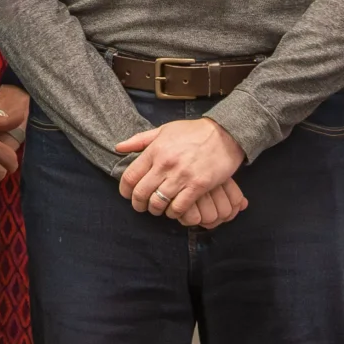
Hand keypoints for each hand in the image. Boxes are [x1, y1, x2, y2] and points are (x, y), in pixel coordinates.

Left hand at [115, 117, 244, 221]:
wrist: (225, 134)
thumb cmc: (193, 132)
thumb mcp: (164, 130)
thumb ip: (140, 140)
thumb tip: (118, 147)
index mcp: (155, 150)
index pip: (130, 176)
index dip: (125, 190)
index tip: (126, 195)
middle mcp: (165, 164)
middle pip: (141, 192)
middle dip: (138, 204)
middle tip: (141, 207)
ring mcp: (182, 176)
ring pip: (159, 202)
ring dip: (156, 210)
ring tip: (157, 209)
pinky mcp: (199, 185)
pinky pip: (180, 206)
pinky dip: (174, 212)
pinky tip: (174, 211)